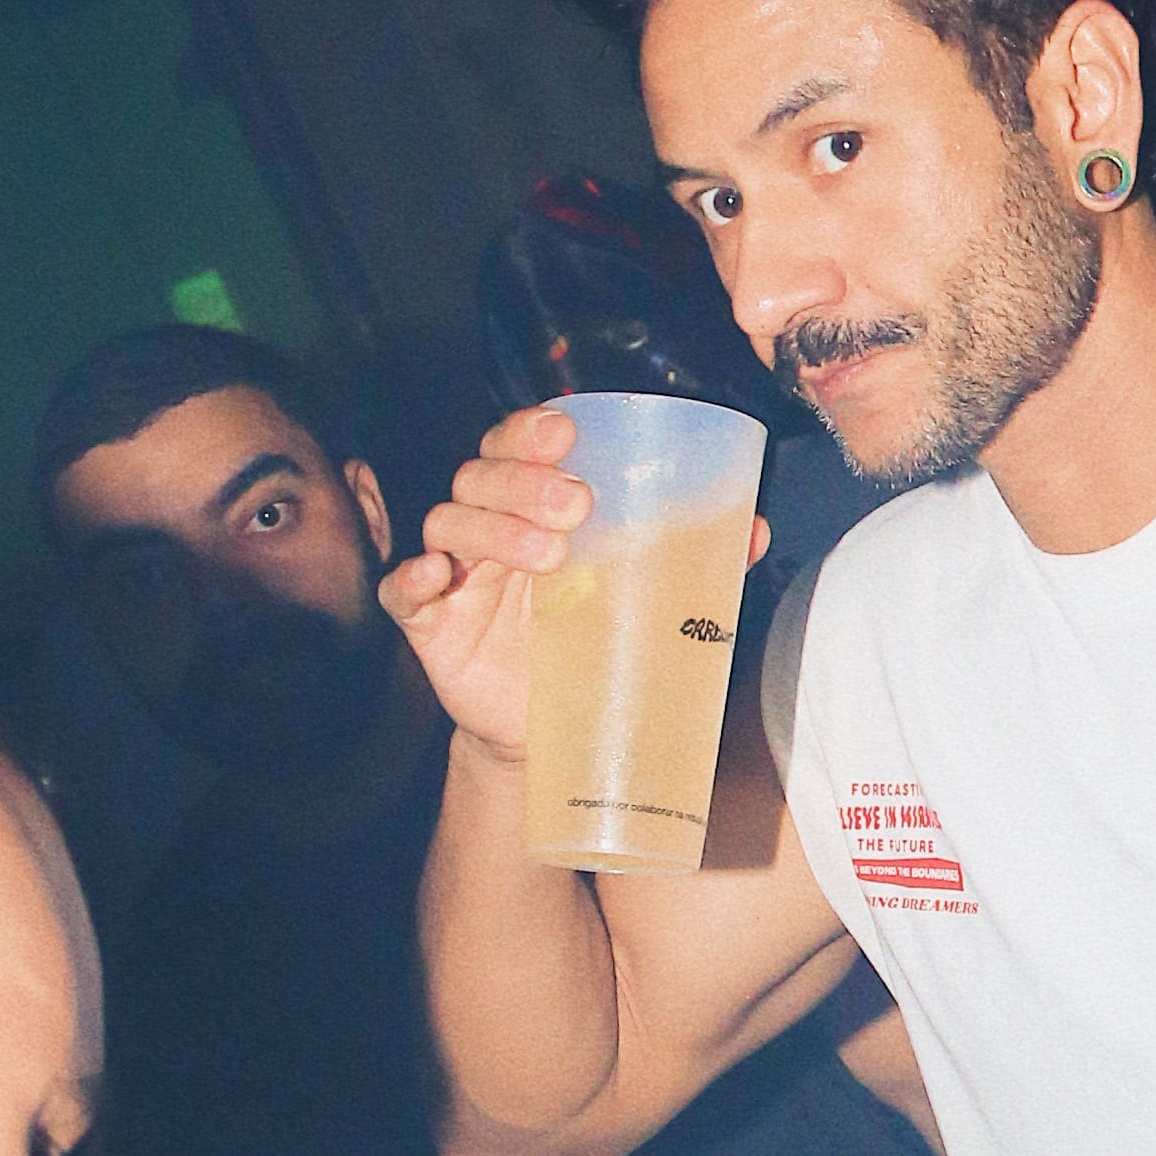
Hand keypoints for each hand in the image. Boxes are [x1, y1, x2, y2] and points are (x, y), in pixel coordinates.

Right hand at [382, 401, 768, 764]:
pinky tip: (438, 575)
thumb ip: (688, 558)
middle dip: (524, 481)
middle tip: (576, 504)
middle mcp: (488, 526)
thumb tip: (753, 529)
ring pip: (450, 522)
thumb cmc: (592, 638)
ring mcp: (457, 573)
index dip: (530, 430)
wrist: (552, 725)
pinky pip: (402, 589)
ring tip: (548, 555)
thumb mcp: (639, 594)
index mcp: (532, 504)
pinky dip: (411, 576)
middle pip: (481, 476)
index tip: (565, 431)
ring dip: (493, 527)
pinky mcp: (430, 622)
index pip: (516, 444)